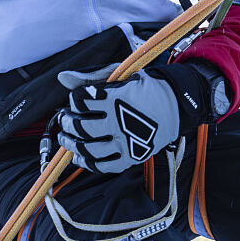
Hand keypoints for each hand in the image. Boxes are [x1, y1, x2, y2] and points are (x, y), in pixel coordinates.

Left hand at [57, 66, 181, 173]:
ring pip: (88, 147)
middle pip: (81, 126)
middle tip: (64, 119)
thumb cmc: (145, 87)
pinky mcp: (131, 157)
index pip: (81, 100)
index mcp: (115, 98)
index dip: (74, 100)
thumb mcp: (120, 75)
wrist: (177, 104)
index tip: (76, 100)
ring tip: (66, 138)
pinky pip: (103, 165)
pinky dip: (87, 163)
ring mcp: (125, 141)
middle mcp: (119, 121)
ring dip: (71, 144)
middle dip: (67, 122)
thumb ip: (90, 76)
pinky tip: (78, 157)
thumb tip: (62, 77)